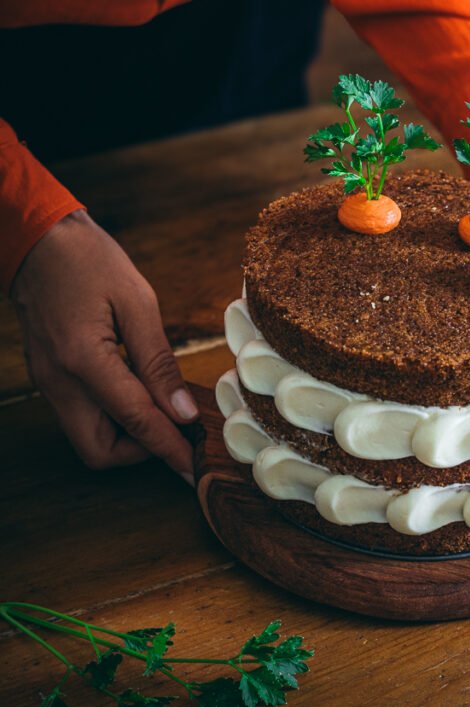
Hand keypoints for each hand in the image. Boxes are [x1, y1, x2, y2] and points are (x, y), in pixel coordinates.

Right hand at [11, 210, 198, 480]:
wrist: (38, 240)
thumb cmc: (90, 260)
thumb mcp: (137, 302)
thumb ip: (159, 361)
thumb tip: (183, 409)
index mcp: (83, 360)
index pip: (135, 420)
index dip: (168, 447)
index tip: (193, 465)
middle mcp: (59, 381)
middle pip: (99, 451)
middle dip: (139, 450)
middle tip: (175, 428)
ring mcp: (48, 382)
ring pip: (87, 437)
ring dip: (125, 434)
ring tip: (161, 404)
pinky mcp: (47, 377)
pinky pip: (81, 414)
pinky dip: (111, 415)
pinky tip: (138, 389)